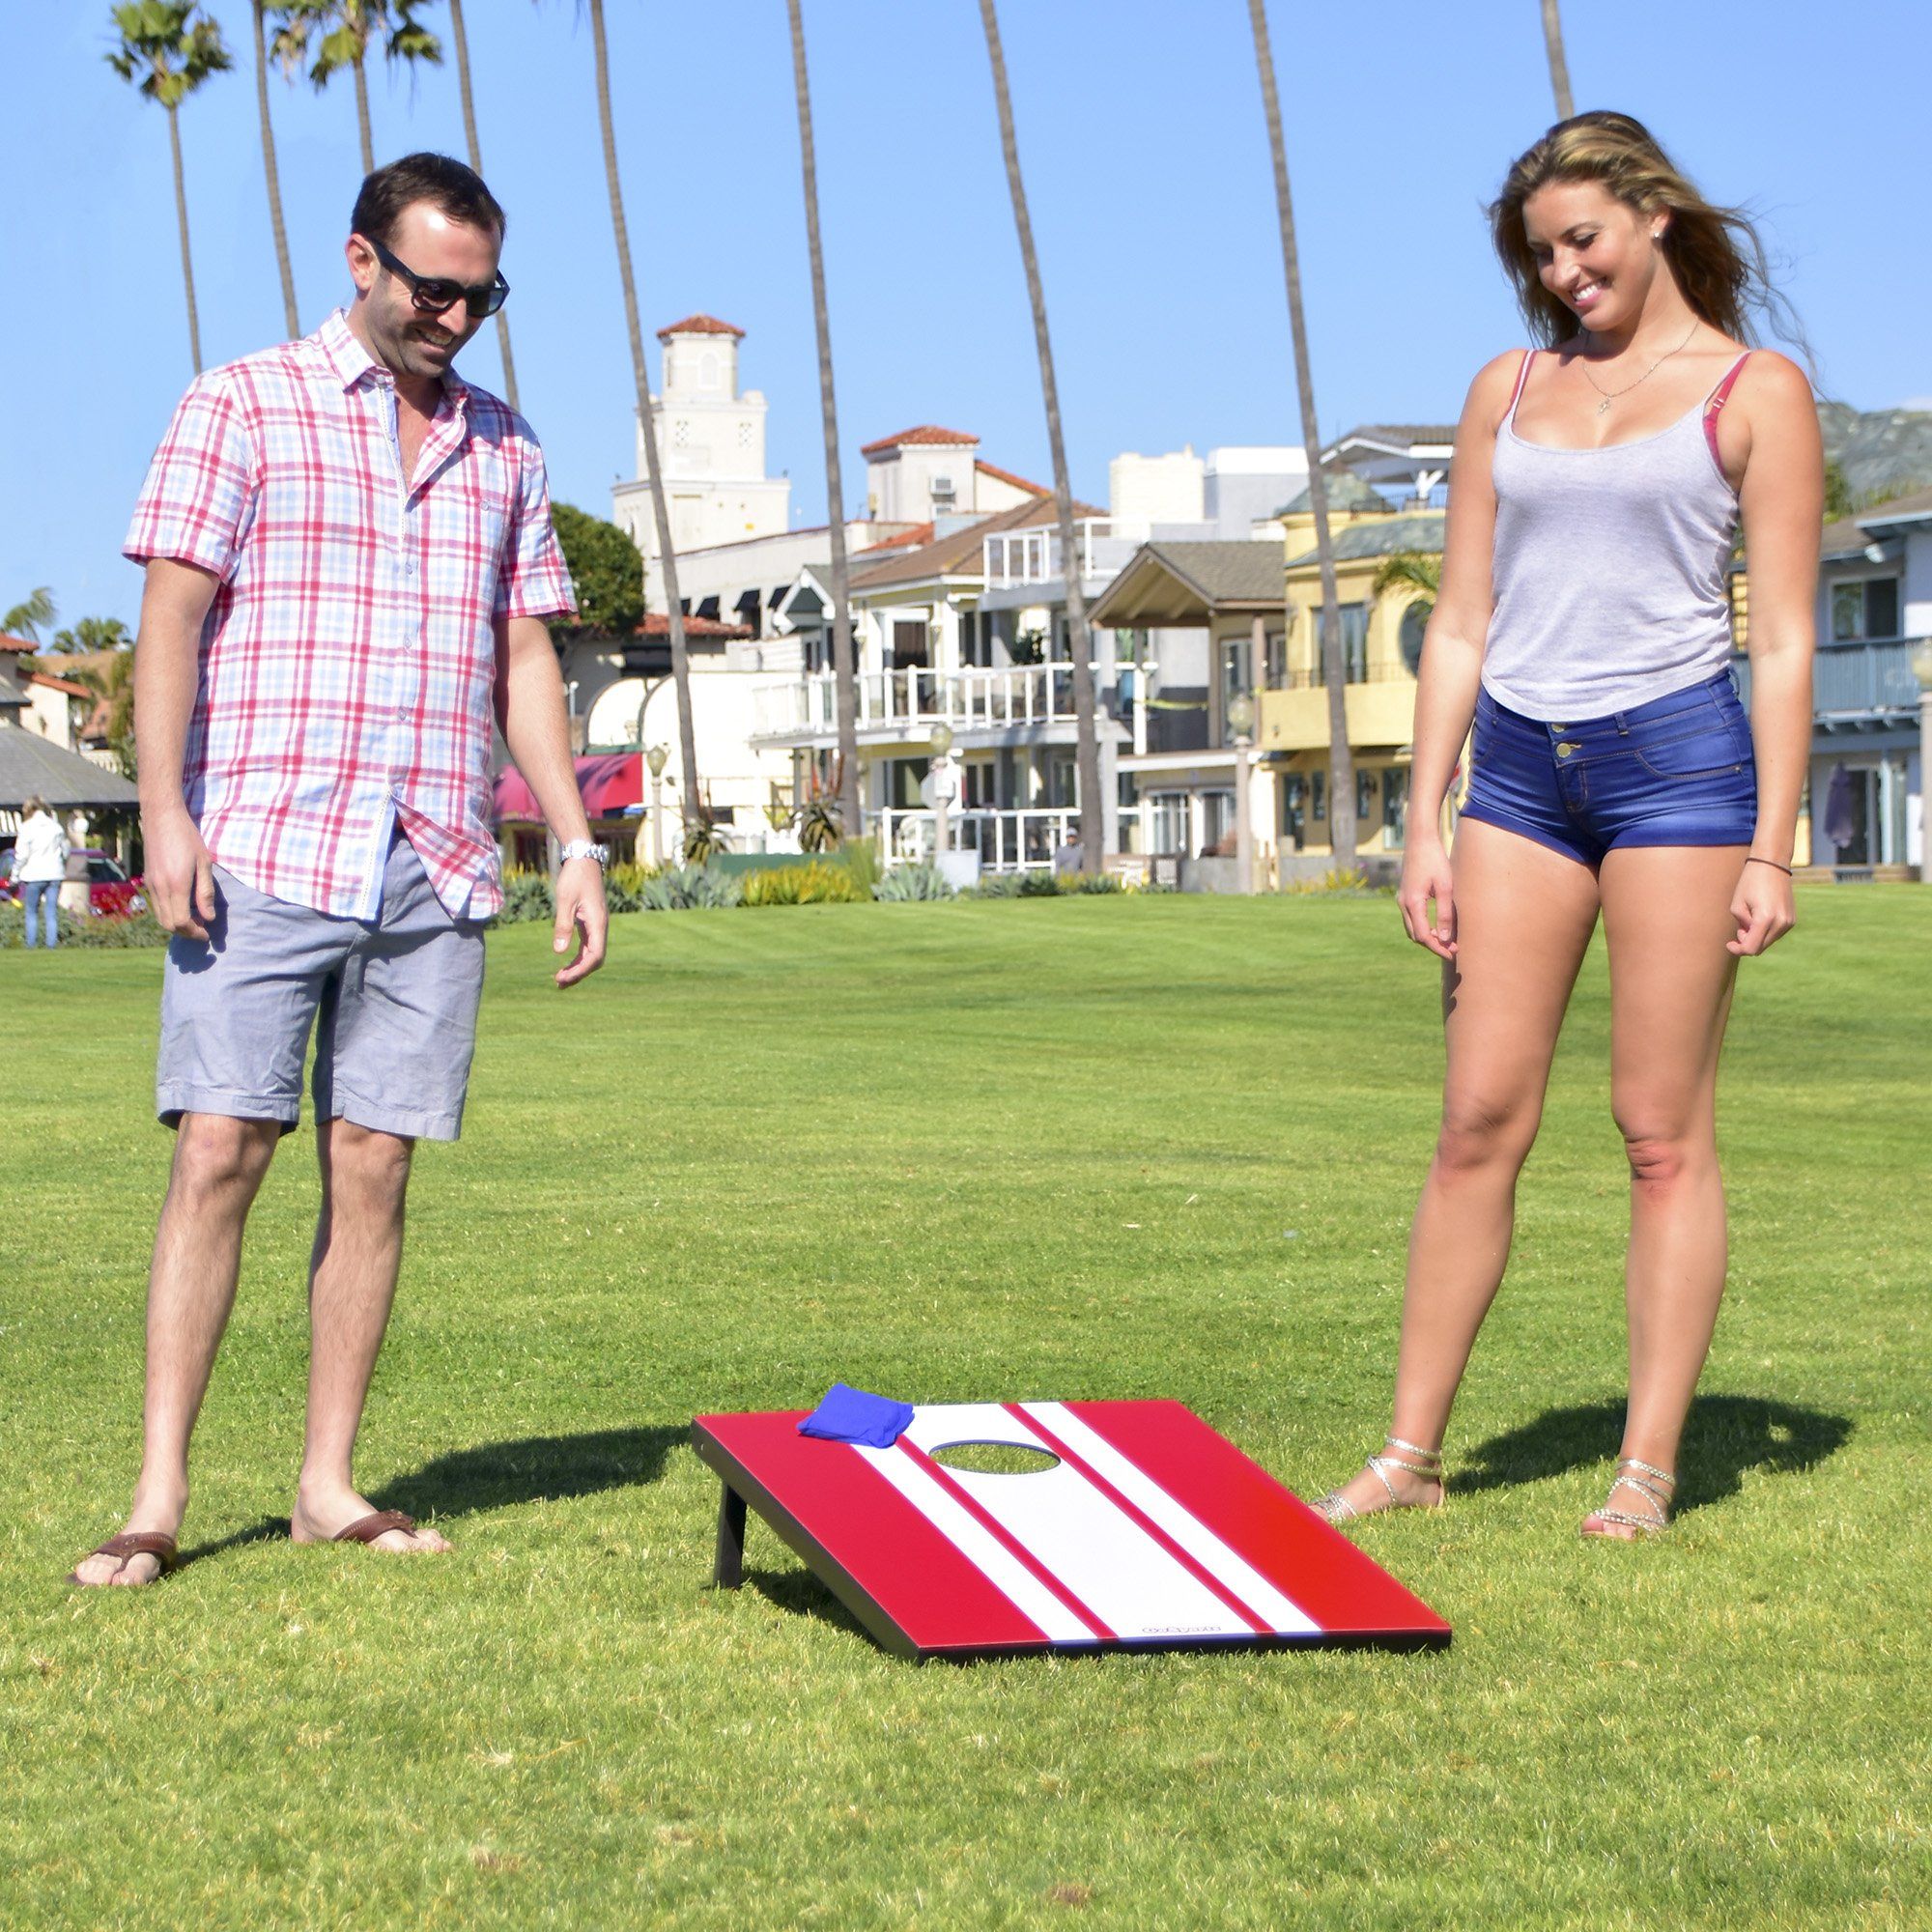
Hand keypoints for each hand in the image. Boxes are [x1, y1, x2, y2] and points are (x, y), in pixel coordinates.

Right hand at [142, 807, 216, 939]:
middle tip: (203, 931)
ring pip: (160, 917)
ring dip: (177, 925)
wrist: (161, 817)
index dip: (195, 933)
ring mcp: (151, 884)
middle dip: (186, 933)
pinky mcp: (148, 880)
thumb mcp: (204, 863)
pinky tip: (184, 906)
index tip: (207, 935)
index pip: (181, 922)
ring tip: (196, 920)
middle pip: (169, 924)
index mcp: (176, 885)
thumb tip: (209, 917)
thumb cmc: (188, 837)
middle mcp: (159, 888)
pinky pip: (157, 906)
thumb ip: (205, 892)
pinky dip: (169, 914)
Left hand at [553, 856, 607, 987]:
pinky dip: (577, 957)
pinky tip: (566, 962)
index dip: (580, 970)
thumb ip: (563, 925)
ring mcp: (596, 926)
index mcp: (598, 923)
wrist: (583, 860)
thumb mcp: (565, 900)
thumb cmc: (574, 878)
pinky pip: (587, 946)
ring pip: (591, 954)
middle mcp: (600, 927)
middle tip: (558, 983)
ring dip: (578, 967)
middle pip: (594, 959)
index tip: (563, 977)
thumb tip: (559, 952)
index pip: (595, 956)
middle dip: (578, 973)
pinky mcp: (590, 923)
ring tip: (560, 978)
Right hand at [1398, 838, 1456, 959]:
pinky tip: (1438, 926)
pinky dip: (1424, 927)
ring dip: (1428, 937)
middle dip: (1434, 946)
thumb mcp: (1446, 887)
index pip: (1424, 936)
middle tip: (1453, 950)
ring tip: (1448, 940)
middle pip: (1416, 936)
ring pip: (1413, 929)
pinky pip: (1412, 919)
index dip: (1439, 948)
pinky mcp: (1405, 896)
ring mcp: (1402, 900)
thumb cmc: (1435, 861)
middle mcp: (1403, 904)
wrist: (1419, 841)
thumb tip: (1446, 939)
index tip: (1455, 954)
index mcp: (1413, 903)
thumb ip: (1445, 914)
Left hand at [1728, 858, 1794, 956]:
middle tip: (1740, 927)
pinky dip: (1765, 931)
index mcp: (1766, 919)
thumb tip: (1749, 938)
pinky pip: (1775, 934)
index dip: (1738, 949)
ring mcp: (1789, 922)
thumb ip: (1741, 926)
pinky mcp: (1791, 920)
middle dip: (1747, 942)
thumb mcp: (1737, 906)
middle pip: (1760, 947)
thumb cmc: (1750, 883)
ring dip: (1756, 936)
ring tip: (1750, 917)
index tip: (1729, 944)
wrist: (1772, 865)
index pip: (1752, 948)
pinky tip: (1760, 916)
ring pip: (1767, 941)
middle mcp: (1781, 923)